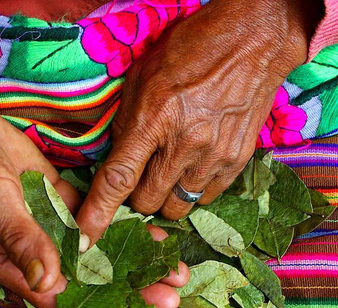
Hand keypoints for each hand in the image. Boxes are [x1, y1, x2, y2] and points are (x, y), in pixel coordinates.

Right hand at [0, 100, 187, 307]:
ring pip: (98, 256)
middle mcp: (35, 255)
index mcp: (11, 266)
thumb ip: (21, 239)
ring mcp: (51, 229)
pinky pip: (97, 223)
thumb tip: (47, 281)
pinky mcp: (62, 205)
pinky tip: (154, 235)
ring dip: (133, 264)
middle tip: (168, 300)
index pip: (59, 301)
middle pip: (87, 283)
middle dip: (128, 293)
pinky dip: (124, 230)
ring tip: (172, 272)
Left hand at [76, 0, 319, 242]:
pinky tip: (193, 165)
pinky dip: (193, 190)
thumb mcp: (142, 78)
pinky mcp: (236, 162)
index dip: (98, 213)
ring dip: (166, 197)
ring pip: (177, 206)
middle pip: (147, 203)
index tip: (85, 237)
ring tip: (169, 169)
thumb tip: (117, 162)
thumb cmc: (190, 51)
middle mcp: (184, 144)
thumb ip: (126, 125)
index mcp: (153, 119)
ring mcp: (214, 157)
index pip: (118, 179)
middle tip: (140, 175)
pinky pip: (206, 198)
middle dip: (137, 197)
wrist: (253, 40)